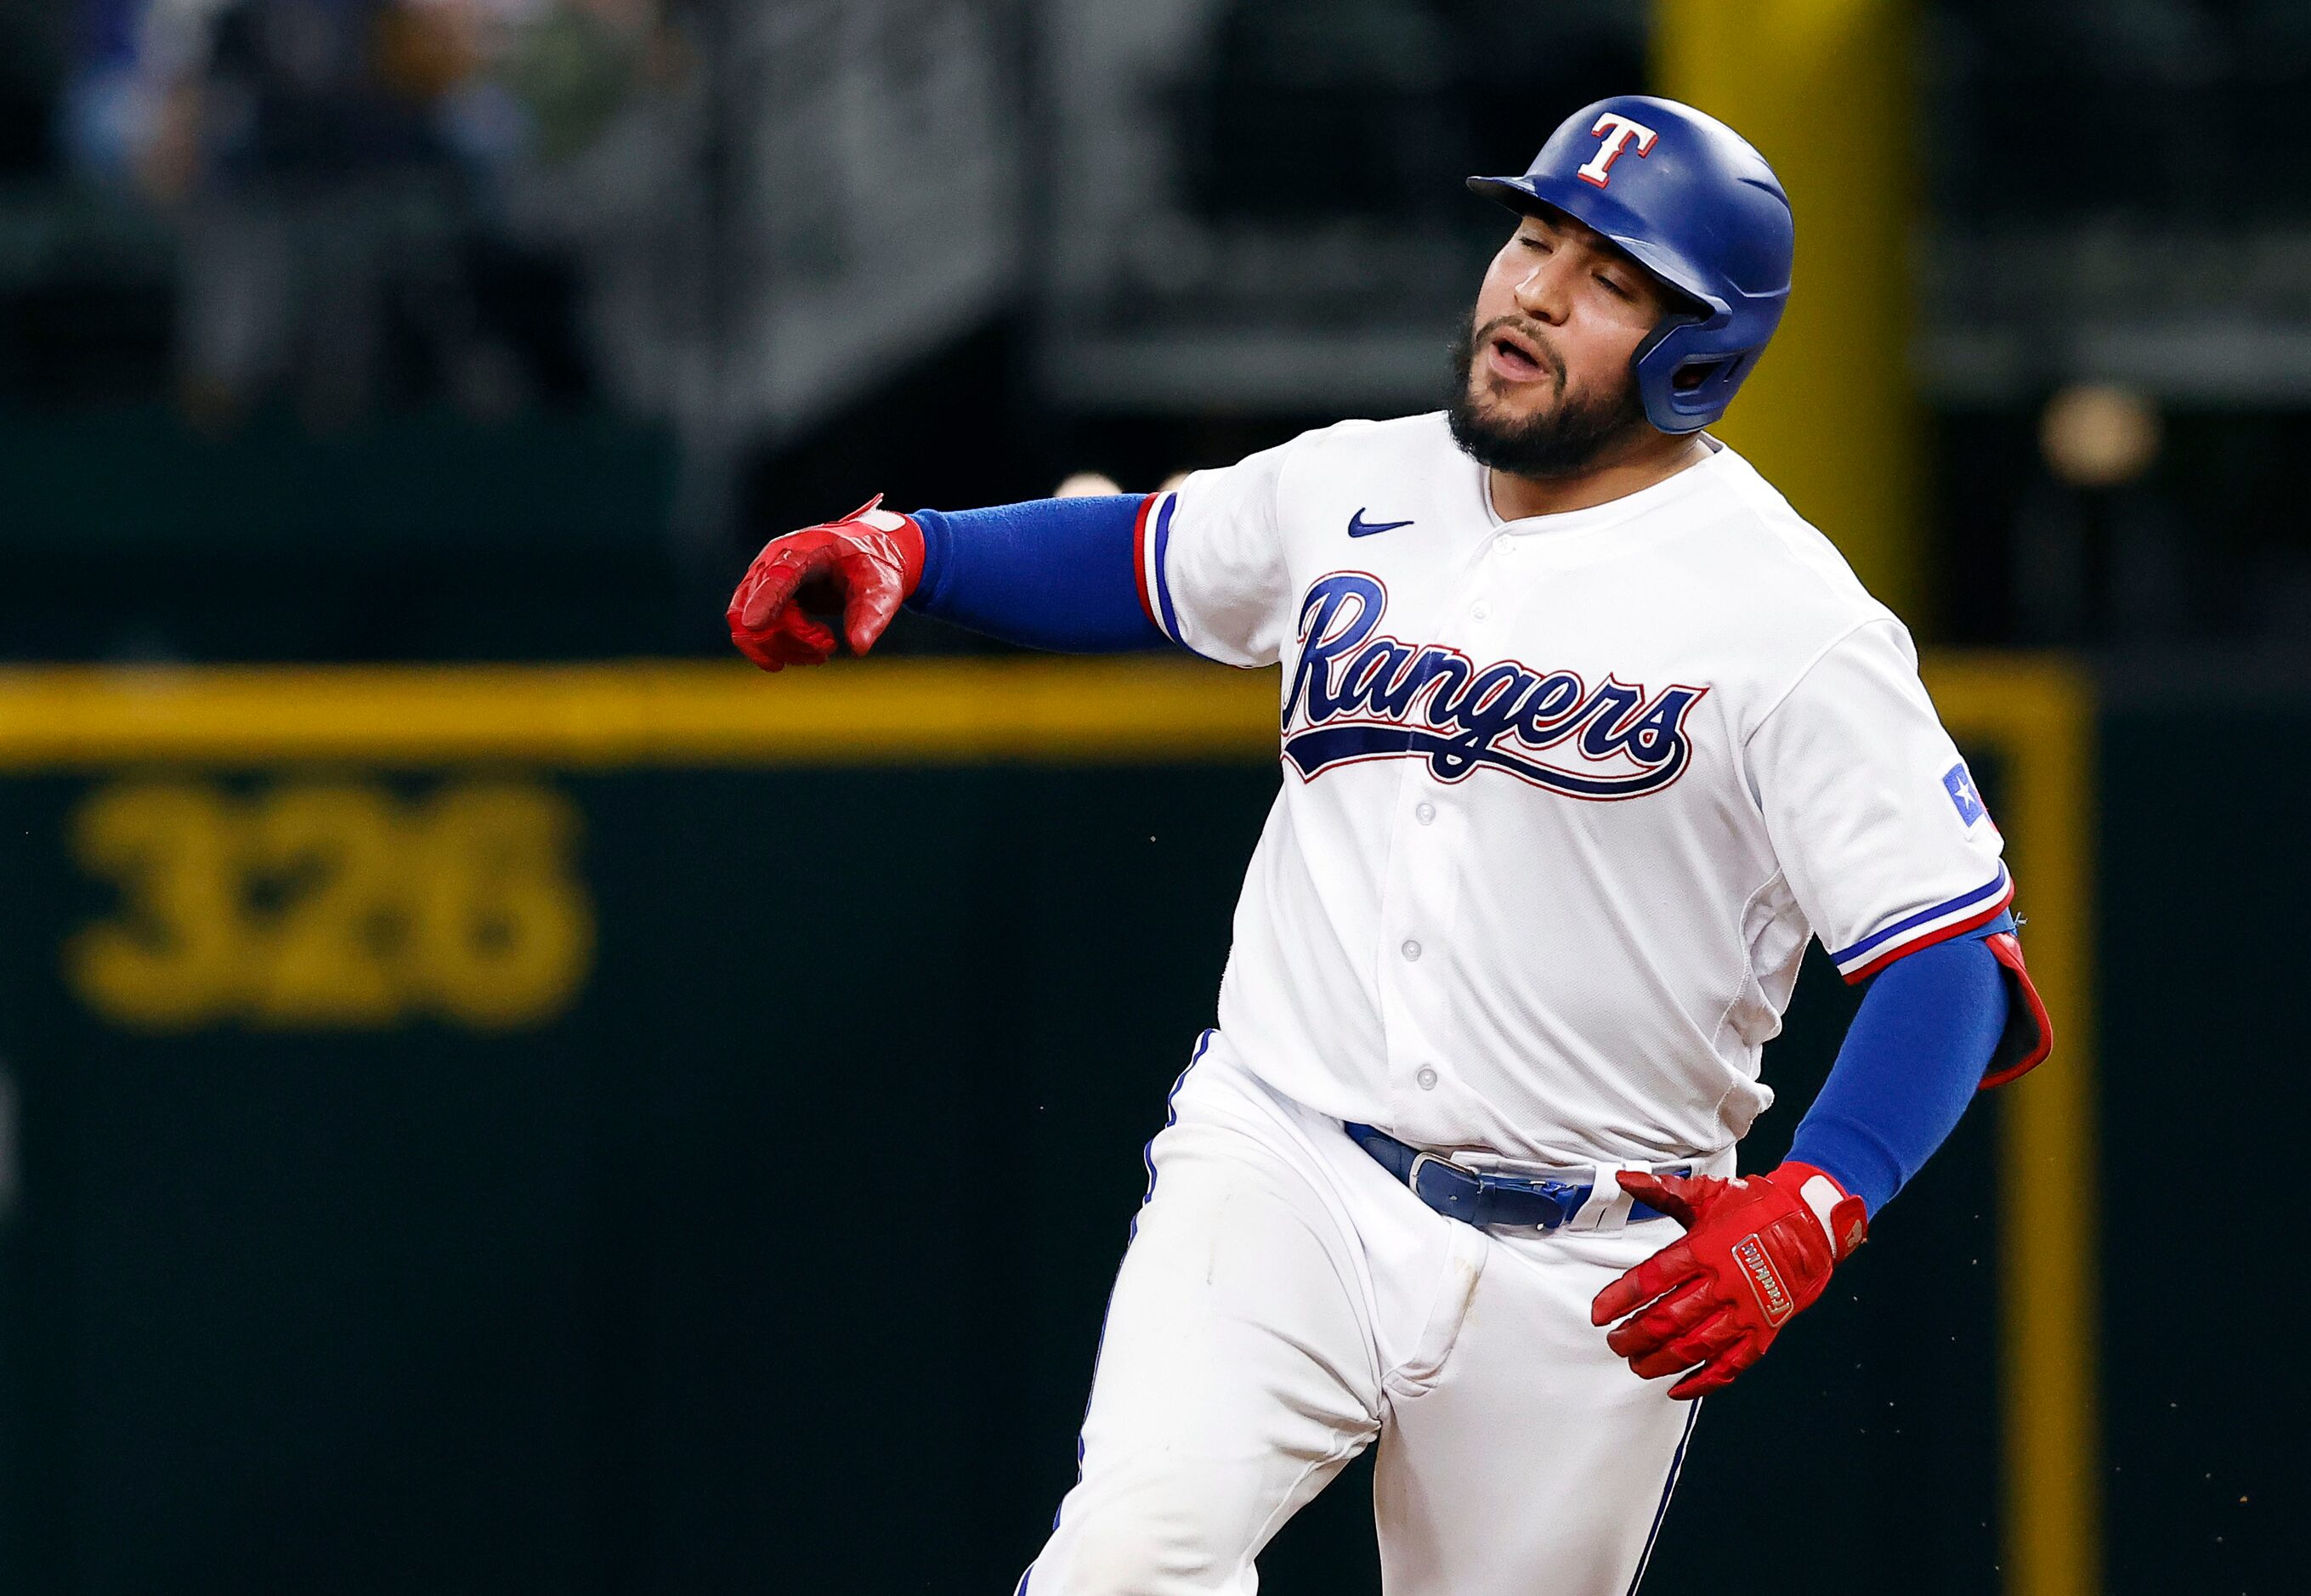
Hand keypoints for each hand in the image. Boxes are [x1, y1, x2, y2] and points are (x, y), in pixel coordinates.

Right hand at [727, 495, 924, 671]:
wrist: (864, 554)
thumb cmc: (871, 565)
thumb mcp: (882, 587)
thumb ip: (871, 616)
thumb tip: (857, 648)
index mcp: (804, 550)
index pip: (777, 575)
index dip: (764, 599)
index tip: (755, 624)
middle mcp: (774, 562)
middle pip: (754, 608)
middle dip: (789, 639)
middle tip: (828, 646)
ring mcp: (764, 581)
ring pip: (749, 627)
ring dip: (784, 650)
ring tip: (823, 650)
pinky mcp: (765, 599)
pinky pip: (755, 633)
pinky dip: (779, 650)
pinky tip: (811, 651)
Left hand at [1589, 1163, 1866, 1399]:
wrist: (1813, 1222)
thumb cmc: (1756, 1209)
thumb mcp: (1707, 1194)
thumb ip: (1662, 1191)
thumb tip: (1623, 1177)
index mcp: (1704, 1248)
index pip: (1651, 1279)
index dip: (1620, 1299)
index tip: (1599, 1314)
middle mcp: (1724, 1281)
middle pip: (1668, 1319)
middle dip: (1634, 1337)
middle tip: (1616, 1344)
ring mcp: (1746, 1309)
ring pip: (1695, 1346)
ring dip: (1661, 1361)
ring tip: (1638, 1365)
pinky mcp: (1765, 1330)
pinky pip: (1732, 1365)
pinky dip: (1704, 1381)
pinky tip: (1679, 1387)